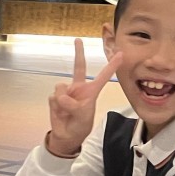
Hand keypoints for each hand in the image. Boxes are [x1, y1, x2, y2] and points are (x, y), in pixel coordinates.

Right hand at [48, 38, 122, 155]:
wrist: (66, 136)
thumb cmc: (80, 125)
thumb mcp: (82, 116)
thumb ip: (72, 105)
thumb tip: (60, 96)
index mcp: (91, 92)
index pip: (103, 76)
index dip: (111, 65)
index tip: (121, 54)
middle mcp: (78, 88)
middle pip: (79, 67)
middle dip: (78, 52)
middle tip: (78, 39)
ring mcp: (66, 92)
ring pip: (61, 88)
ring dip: (63, 101)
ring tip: (67, 112)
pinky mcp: (54, 97)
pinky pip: (53, 98)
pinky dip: (56, 106)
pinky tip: (60, 112)